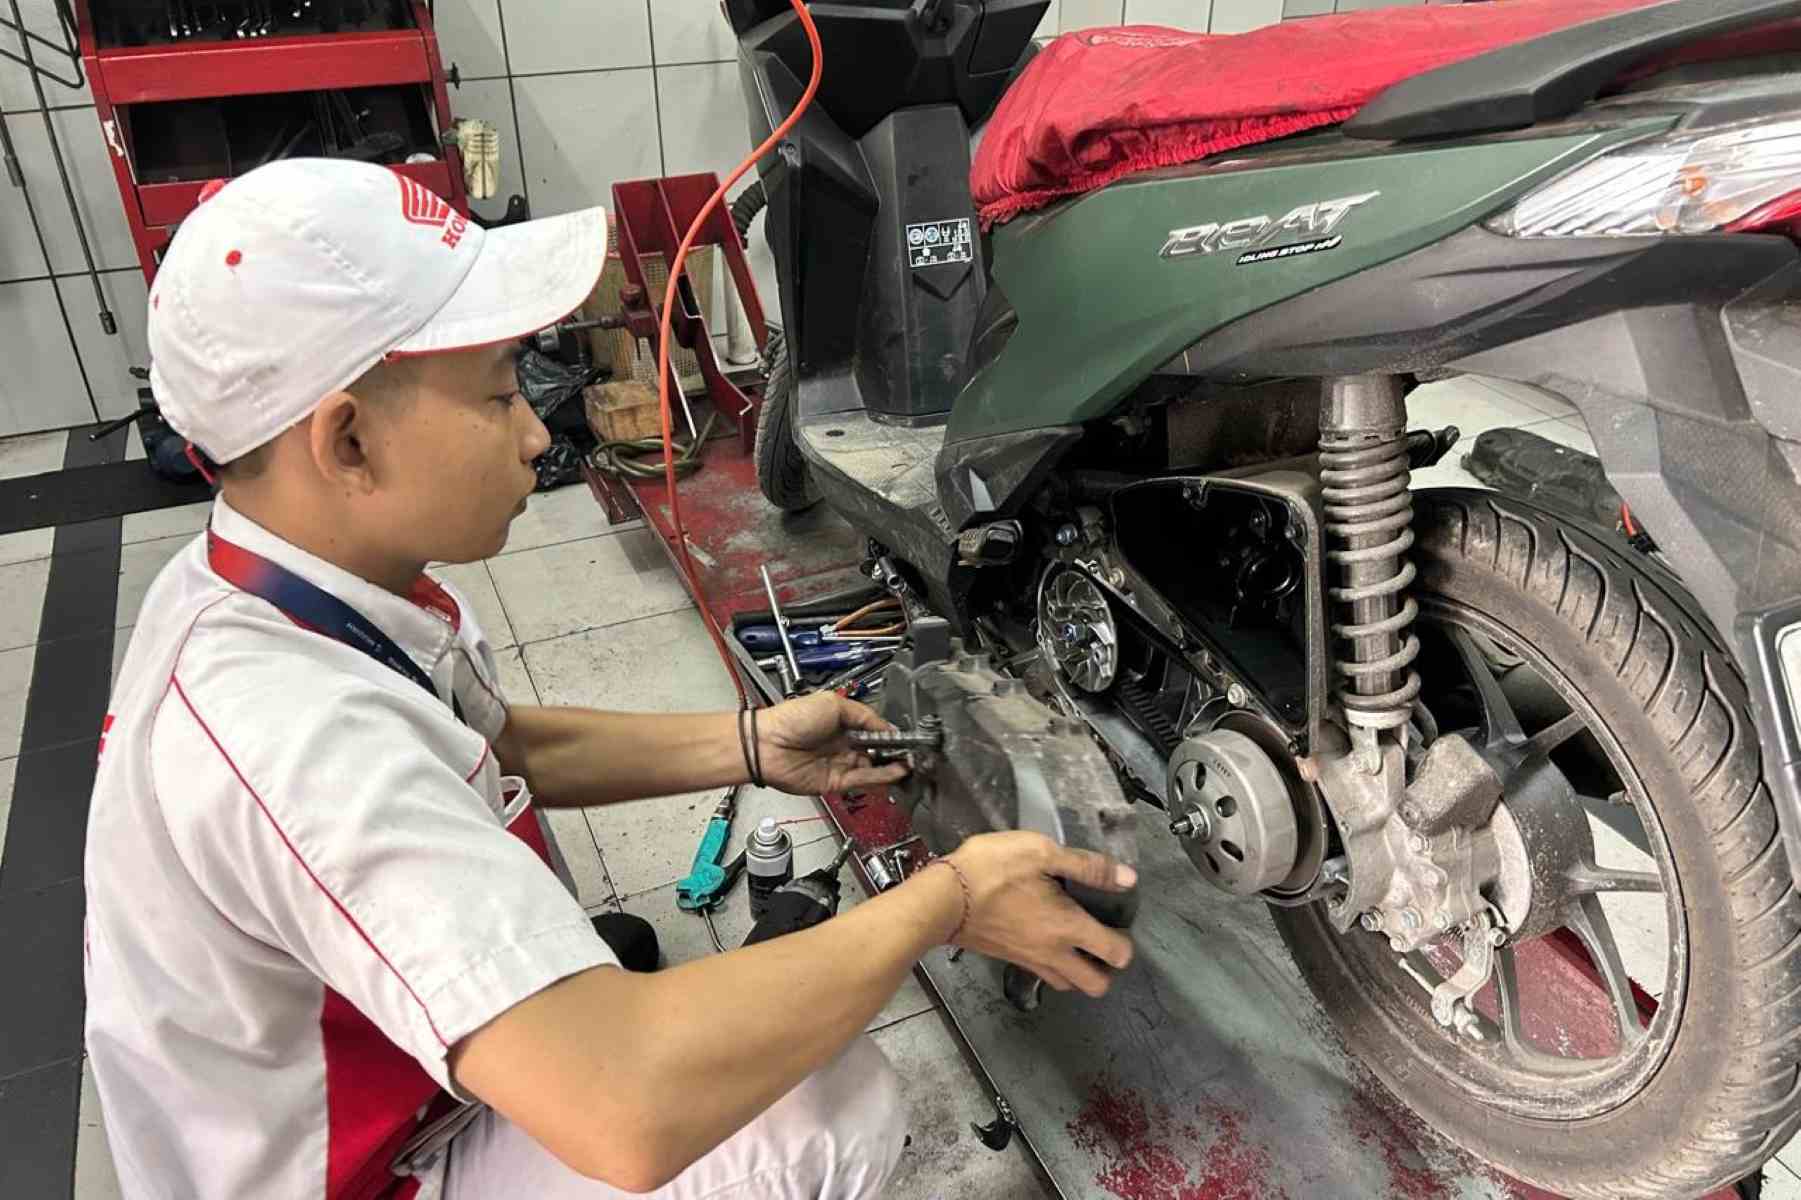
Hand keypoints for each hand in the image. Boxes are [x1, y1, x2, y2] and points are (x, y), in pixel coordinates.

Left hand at [755, 692, 909, 794]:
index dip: (890, 734)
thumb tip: (886, 726)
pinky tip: (896, 771)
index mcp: (842, 723)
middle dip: (894, 752)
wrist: (769, 744)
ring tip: (908, 763)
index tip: (905, 737)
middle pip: (876, 751)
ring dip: (891, 766)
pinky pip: (863, 780)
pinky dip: (881, 777)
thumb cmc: (792, 718)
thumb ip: (864, 715)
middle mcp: (842, 744)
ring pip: (873, 768)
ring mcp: (840, 764)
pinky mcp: (836, 782)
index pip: (874, 730)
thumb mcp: (833, 704)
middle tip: (911, 752)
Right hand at [937, 832, 1136, 997]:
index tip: (1120, 924)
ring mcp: (1029, 960)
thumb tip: (1128, 878)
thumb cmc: (992, 870)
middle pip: (1095, 985)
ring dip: (1079, 972)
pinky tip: (1046, 939)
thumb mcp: (1041, 852)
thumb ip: (1087, 866)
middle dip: (1107, 971)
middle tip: (1102, 943)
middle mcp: (1053, 953)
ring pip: (1068, 984)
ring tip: (1077, 944)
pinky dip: (1053, 966)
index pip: (1115, 954)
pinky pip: (1042, 974)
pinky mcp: (1008, 959)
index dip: (1126, 944)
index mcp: (1067, 927)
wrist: (942, 898)